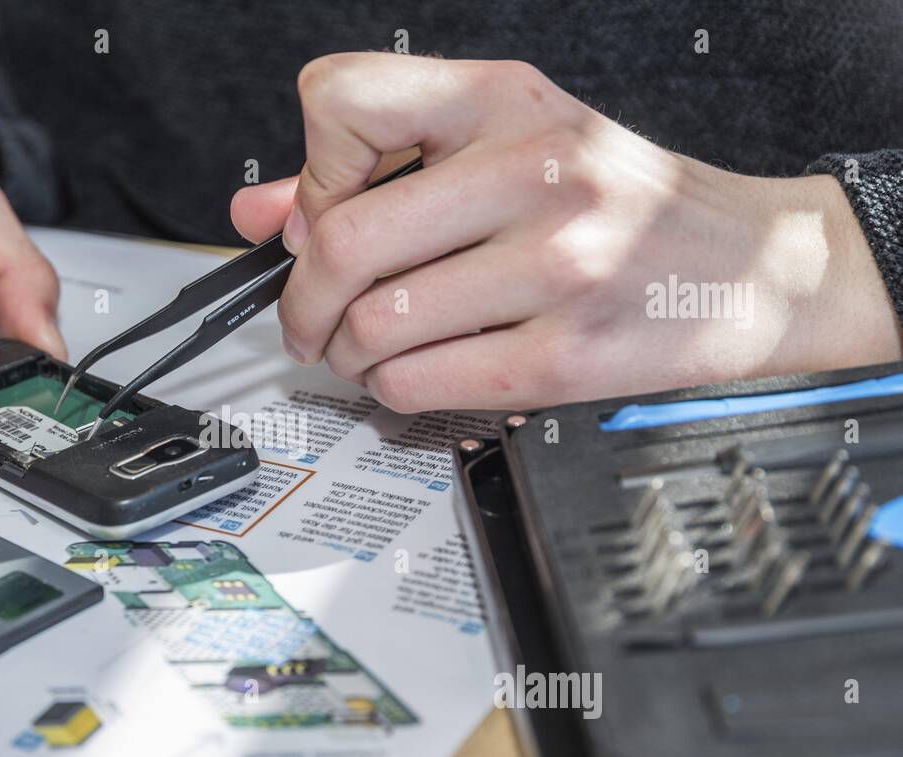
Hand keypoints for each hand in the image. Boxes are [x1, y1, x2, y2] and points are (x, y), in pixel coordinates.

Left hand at [231, 53, 901, 411]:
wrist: (758, 267)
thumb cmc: (625, 204)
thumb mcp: (514, 144)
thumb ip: (381, 165)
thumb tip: (264, 213)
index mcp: (508, 101)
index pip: (342, 101)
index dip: (310, 170)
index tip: (321, 210)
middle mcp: (532, 171)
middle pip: (339, 242)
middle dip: (300, 300)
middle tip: (308, 319)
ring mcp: (554, 266)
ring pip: (370, 328)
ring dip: (348, 353)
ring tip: (372, 348)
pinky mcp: (563, 354)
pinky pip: (416, 385)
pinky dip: (393, 389)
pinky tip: (419, 372)